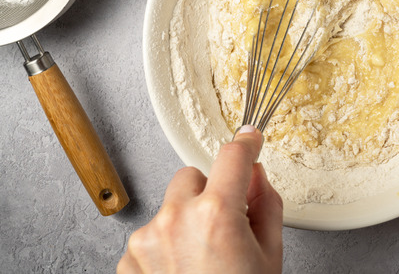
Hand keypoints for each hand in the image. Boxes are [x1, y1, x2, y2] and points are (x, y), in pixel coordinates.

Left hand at [118, 126, 283, 273]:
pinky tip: (182, 273)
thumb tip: (256, 176)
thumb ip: (266, 205)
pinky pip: (151, 234)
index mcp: (216, 215)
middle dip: (210, 191)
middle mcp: (175, 220)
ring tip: (201, 259)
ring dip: (185, 219)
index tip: (250, 139)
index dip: (246, 143)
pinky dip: (165, 246)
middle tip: (225, 224)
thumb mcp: (270, 256)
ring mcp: (146, 241)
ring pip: (169, 206)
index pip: (232, 157)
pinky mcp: (128, 260)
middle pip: (192, 176)